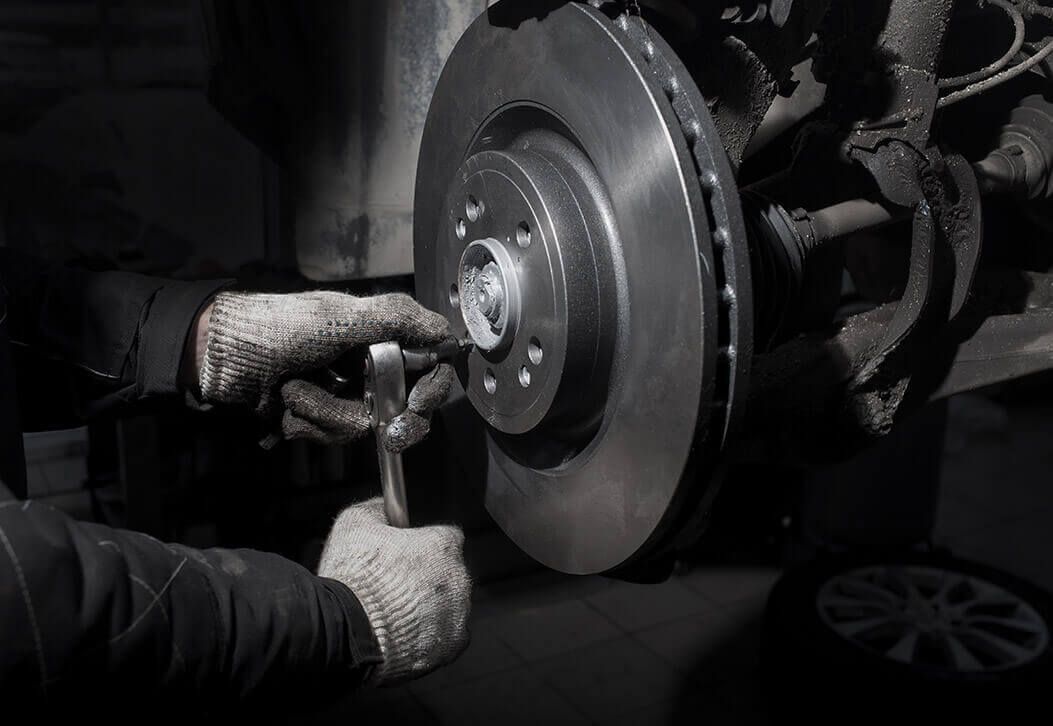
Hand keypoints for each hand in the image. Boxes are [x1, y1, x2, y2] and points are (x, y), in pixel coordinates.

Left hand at [195, 291, 452, 449]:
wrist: (220, 357)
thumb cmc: (277, 327)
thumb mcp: (339, 317)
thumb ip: (395, 320)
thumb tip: (445, 331)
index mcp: (379, 334)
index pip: (428, 364)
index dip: (432, 387)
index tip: (419, 402)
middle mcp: (367, 364)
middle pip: (404, 406)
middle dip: (387, 418)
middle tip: (386, 430)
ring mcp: (343, 392)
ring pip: (363, 425)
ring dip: (327, 413)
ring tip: (296, 391)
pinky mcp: (318, 415)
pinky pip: (330, 434)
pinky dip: (307, 421)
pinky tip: (285, 404)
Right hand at [317, 498, 470, 684]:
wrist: (348, 633)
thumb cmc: (353, 578)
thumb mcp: (354, 524)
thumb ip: (377, 508)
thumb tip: (384, 505)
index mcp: (443, 546)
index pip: (446, 537)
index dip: (424, 545)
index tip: (406, 554)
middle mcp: (459, 578)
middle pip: (450, 572)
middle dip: (428, 577)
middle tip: (396, 587)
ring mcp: (458, 615)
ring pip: (451, 606)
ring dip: (431, 607)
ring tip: (397, 614)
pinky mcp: (450, 647)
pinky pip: (448, 636)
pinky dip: (432, 636)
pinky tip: (408, 634)